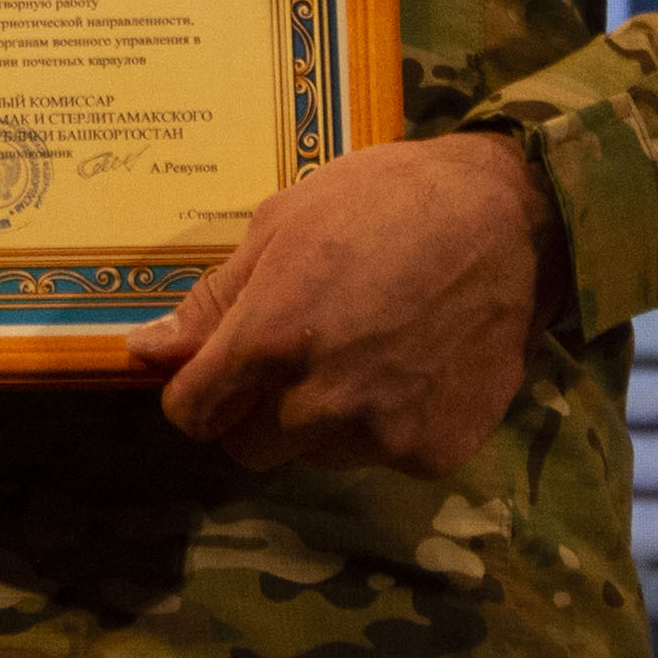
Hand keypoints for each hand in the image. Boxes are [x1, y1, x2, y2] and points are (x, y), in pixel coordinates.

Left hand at [119, 131, 558, 477]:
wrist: (513, 221)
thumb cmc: (385, 201)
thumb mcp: (282, 226)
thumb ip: (212, 304)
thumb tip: (144, 352)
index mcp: (270, 339)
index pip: (192, 414)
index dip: (193, 392)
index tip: (212, 371)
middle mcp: (319, 400)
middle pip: (247, 448)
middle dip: (254, 410)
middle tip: (296, 352)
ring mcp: (380, 433)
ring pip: (313, 455)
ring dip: (320, 419)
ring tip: (364, 346)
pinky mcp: (433, 452)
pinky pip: (381, 455)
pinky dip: (385, 424)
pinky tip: (412, 364)